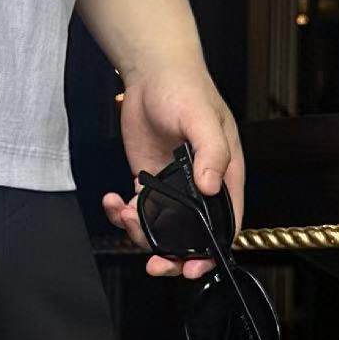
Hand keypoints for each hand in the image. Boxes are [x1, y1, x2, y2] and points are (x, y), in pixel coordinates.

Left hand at [102, 60, 244, 278]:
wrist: (152, 72)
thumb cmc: (186, 88)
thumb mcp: (203, 119)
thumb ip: (211, 153)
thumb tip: (211, 187)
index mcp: (225, 176)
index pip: (226, 224)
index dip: (212, 251)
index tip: (194, 267)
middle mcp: (201, 186)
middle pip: (192, 237)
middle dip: (173, 256)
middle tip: (155, 262)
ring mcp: (174, 187)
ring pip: (162, 229)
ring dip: (141, 233)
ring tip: (124, 214)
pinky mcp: (149, 182)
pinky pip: (138, 212)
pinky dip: (122, 215)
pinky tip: (113, 202)